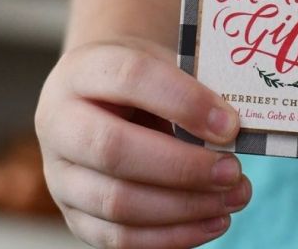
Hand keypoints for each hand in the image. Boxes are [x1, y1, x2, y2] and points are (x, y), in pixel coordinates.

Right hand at [35, 38, 249, 248]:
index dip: (184, 102)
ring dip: (185, 207)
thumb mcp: (166, 67)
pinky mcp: (75, 215)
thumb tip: (237, 133)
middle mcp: (60, 123)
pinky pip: (119, 238)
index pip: (130, 78)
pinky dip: (173, 236)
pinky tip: (214, 222)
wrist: (104, 97)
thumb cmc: (147, 82)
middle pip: (113, 150)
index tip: (231, 125)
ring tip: (235, 197)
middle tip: (233, 171)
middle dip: (183, 167)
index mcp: (84, 70)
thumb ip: (196, 92)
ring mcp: (60, 175)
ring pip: (117, 202)